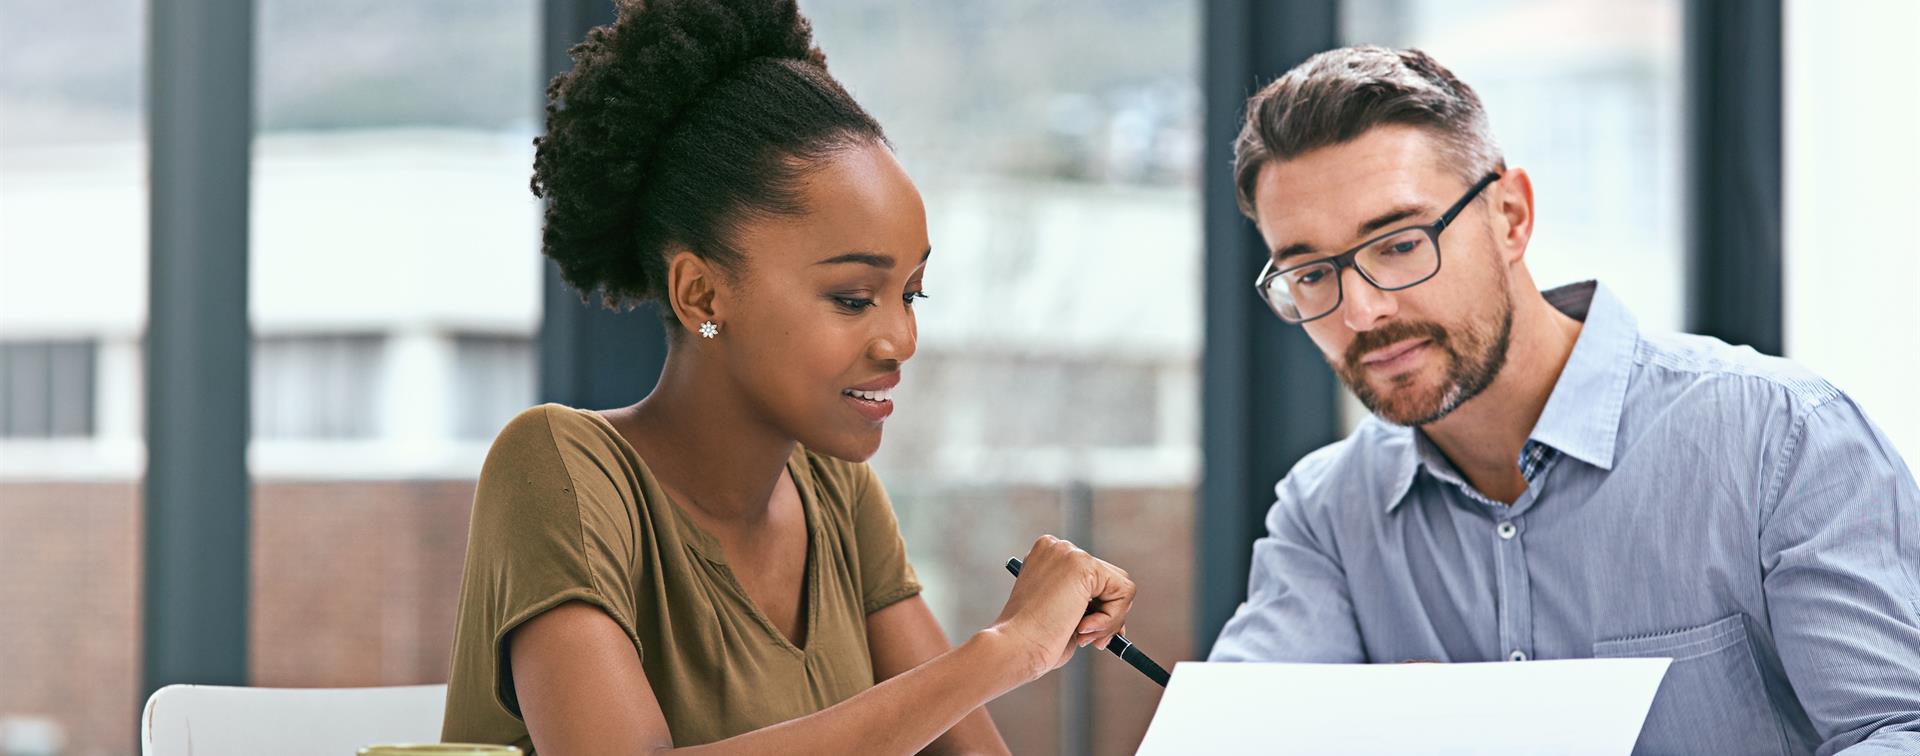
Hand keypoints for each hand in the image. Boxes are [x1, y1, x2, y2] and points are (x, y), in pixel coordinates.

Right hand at [987, 535, 1135, 680]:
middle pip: (1109, 577)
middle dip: (1108, 613)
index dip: (1097, 607)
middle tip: (1092, 640)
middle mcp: (1057, 548)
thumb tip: (1120, 612)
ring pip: (1119, 584)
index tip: (1085, 633)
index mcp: (1046, 558)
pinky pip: (1124, 591)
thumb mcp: (1062, 615)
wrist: (1015, 648)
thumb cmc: (1032, 641)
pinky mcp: (1083, 564)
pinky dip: (1113, 617)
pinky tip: (1083, 627)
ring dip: (1111, 619)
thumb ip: (1087, 605)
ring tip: (1083, 635)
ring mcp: (1069, 553)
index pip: (1091, 577)